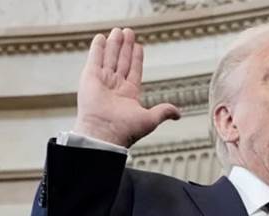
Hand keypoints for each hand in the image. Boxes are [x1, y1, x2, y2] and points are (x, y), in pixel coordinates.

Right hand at [73, 28, 180, 147]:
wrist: (104, 133)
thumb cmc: (126, 130)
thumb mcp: (150, 119)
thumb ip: (163, 111)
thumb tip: (178, 114)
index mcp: (129, 94)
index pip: (134, 70)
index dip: (137, 58)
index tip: (139, 45)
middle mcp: (115, 86)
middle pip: (122, 61)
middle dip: (125, 47)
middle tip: (129, 32)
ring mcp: (102, 81)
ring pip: (110, 57)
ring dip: (114, 44)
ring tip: (119, 30)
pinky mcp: (90, 77)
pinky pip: (95, 59)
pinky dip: (98, 48)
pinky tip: (101, 37)